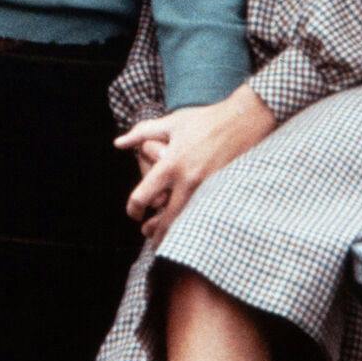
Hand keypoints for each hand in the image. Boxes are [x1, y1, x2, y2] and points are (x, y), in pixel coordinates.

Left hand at [114, 84, 276, 243]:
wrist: (243, 120)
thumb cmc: (204, 120)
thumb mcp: (170, 123)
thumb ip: (141, 134)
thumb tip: (118, 143)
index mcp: (171, 165)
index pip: (144, 195)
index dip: (134, 208)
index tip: (134, 213)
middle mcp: (188, 180)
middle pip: (167, 218)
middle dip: (156, 232)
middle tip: (149, 237)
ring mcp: (207, 188)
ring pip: (188, 220)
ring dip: (176, 233)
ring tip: (167, 240)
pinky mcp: (222, 190)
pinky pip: (204, 213)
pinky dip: (195, 222)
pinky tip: (190, 226)